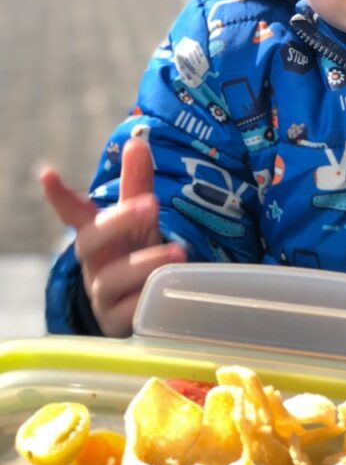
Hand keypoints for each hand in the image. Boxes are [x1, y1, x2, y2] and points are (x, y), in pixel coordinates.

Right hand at [40, 137, 186, 336]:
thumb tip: (137, 140)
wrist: (141, 307)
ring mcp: (103, 296)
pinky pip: (127, 314)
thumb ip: (137, 183)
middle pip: (89, 242)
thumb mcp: (141, 220)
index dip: (60, 196)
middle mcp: (95, 263)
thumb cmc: (137, 254)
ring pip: (110, 280)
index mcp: (99, 235)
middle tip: (151, 204)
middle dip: (117, 221)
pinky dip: (145, 300)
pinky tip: (166, 291)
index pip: (75, 213)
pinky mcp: (117, 324)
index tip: (48, 175)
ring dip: (144, 264)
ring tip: (178, 251)